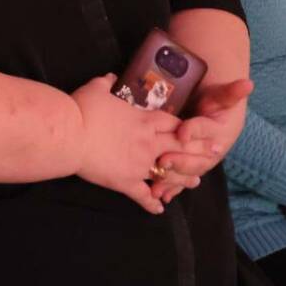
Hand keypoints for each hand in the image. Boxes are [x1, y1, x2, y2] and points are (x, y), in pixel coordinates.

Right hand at [72, 74, 184, 213]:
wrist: (70, 134)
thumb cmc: (83, 109)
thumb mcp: (96, 88)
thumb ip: (107, 82)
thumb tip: (112, 77)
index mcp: (144, 121)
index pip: (173, 123)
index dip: (186, 127)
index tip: (197, 129)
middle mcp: (148, 143)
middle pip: (181, 147)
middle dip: (198, 150)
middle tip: (214, 153)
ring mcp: (140, 164)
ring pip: (169, 173)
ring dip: (183, 179)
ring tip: (195, 183)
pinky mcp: (126, 182)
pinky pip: (143, 195)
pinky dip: (151, 203)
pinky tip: (158, 209)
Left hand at [153, 78, 252, 203]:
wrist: (216, 115)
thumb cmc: (217, 103)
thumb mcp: (222, 96)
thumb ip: (231, 92)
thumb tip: (247, 84)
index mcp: (219, 133)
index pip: (206, 131)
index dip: (194, 131)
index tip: (182, 132)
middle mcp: (211, 151)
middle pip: (197, 159)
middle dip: (181, 161)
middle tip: (164, 160)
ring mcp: (200, 161)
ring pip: (188, 173)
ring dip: (173, 180)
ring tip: (158, 183)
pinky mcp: (190, 167)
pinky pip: (182, 181)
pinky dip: (171, 189)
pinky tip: (160, 195)